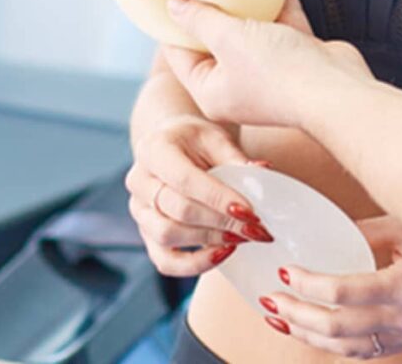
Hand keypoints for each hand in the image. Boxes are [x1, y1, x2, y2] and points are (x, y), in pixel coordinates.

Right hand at [125, 113, 275, 275]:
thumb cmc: (197, 140)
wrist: (172, 144)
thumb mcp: (216, 137)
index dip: (218, 198)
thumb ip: (236, 157)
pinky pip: (165, 260)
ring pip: (168, 236)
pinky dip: (194, 264)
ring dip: (210, 240)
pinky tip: (223, 253)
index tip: (250, 211)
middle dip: (221, 222)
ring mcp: (139, 210)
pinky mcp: (146, 234)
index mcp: (154, 150)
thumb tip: (263, 171)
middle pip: (178, 210)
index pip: (185, 180)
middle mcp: (139, 181)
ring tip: (242, 236)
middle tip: (255, 227)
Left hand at [162, 0, 370, 127]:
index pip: (181, 56)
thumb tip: (174, 4)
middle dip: (213, 12)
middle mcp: (240, 85)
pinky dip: (280, 5)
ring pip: (253, 34)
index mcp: (213, 92)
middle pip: (217, 43)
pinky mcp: (298, 58)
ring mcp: (271, 72)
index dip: (174, 26)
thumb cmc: (279, 75)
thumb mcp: (227, 39)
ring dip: (248, 7)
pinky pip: (283, 27)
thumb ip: (200, 18)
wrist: (336, 89)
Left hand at [258, 216, 401, 358]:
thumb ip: (364, 233)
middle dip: (296, 314)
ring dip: (307, 335)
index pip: (343, 292)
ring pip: (345, 347)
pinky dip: (334, 344)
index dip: (309, 284)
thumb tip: (322, 233)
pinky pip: (364, 352)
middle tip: (269, 299)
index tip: (285, 271)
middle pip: (336, 327)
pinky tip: (314, 331)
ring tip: (280, 318)